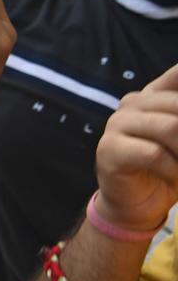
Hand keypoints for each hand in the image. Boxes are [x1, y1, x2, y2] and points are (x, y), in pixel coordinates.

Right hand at [94, 63, 177, 232]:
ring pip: (170, 128)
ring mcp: (117, 124)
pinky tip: (173, 179)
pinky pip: (153, 154)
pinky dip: (174, 170)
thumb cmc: (169, 169)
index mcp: (154, 94)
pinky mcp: (109, 149)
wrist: (136, 205)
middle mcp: (133, 102)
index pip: (177, 75)